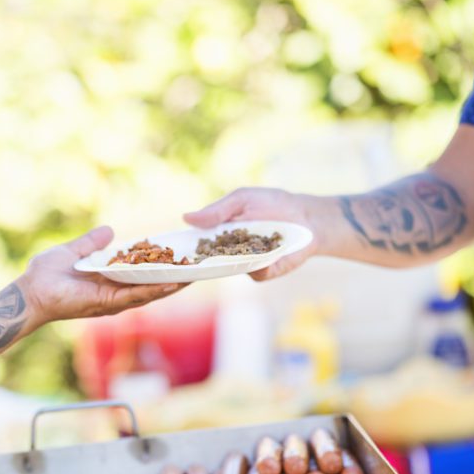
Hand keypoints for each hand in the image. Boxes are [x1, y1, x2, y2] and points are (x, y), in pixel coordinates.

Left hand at [18, 226, 184, 324]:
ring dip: (171, 285)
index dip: (161, 267)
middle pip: (152, 286)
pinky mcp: (106, 303)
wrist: (30, 292)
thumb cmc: (45, 275)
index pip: (141, 274)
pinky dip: (154, 290)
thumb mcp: (74, 251)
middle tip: (199, 266)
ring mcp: (112, 300)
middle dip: (175, 278)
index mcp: (109, 281)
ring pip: (149, 292)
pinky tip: (171, 283)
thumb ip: (92, 243)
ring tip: (195, 274)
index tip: (180, 256)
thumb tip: (110, 231)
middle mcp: (115, 293)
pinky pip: (135, 295)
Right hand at [183, 187, 322, 280]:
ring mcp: (247, 265)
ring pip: (230, 270)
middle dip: (194, 264)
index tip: (166, 249)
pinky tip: (261, 258)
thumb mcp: (241, 200)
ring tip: (224, 255)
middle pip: (206, 264)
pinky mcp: (266, 272)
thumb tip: (185, 218)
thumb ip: (216, 210)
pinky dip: (258, 266)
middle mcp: (229, 254)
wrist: (307, 216)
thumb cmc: (272, 204)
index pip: (195, 245)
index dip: (181, 248)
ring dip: (225, 265)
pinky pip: (256, 273)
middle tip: (183, 262)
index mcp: (219, 236)